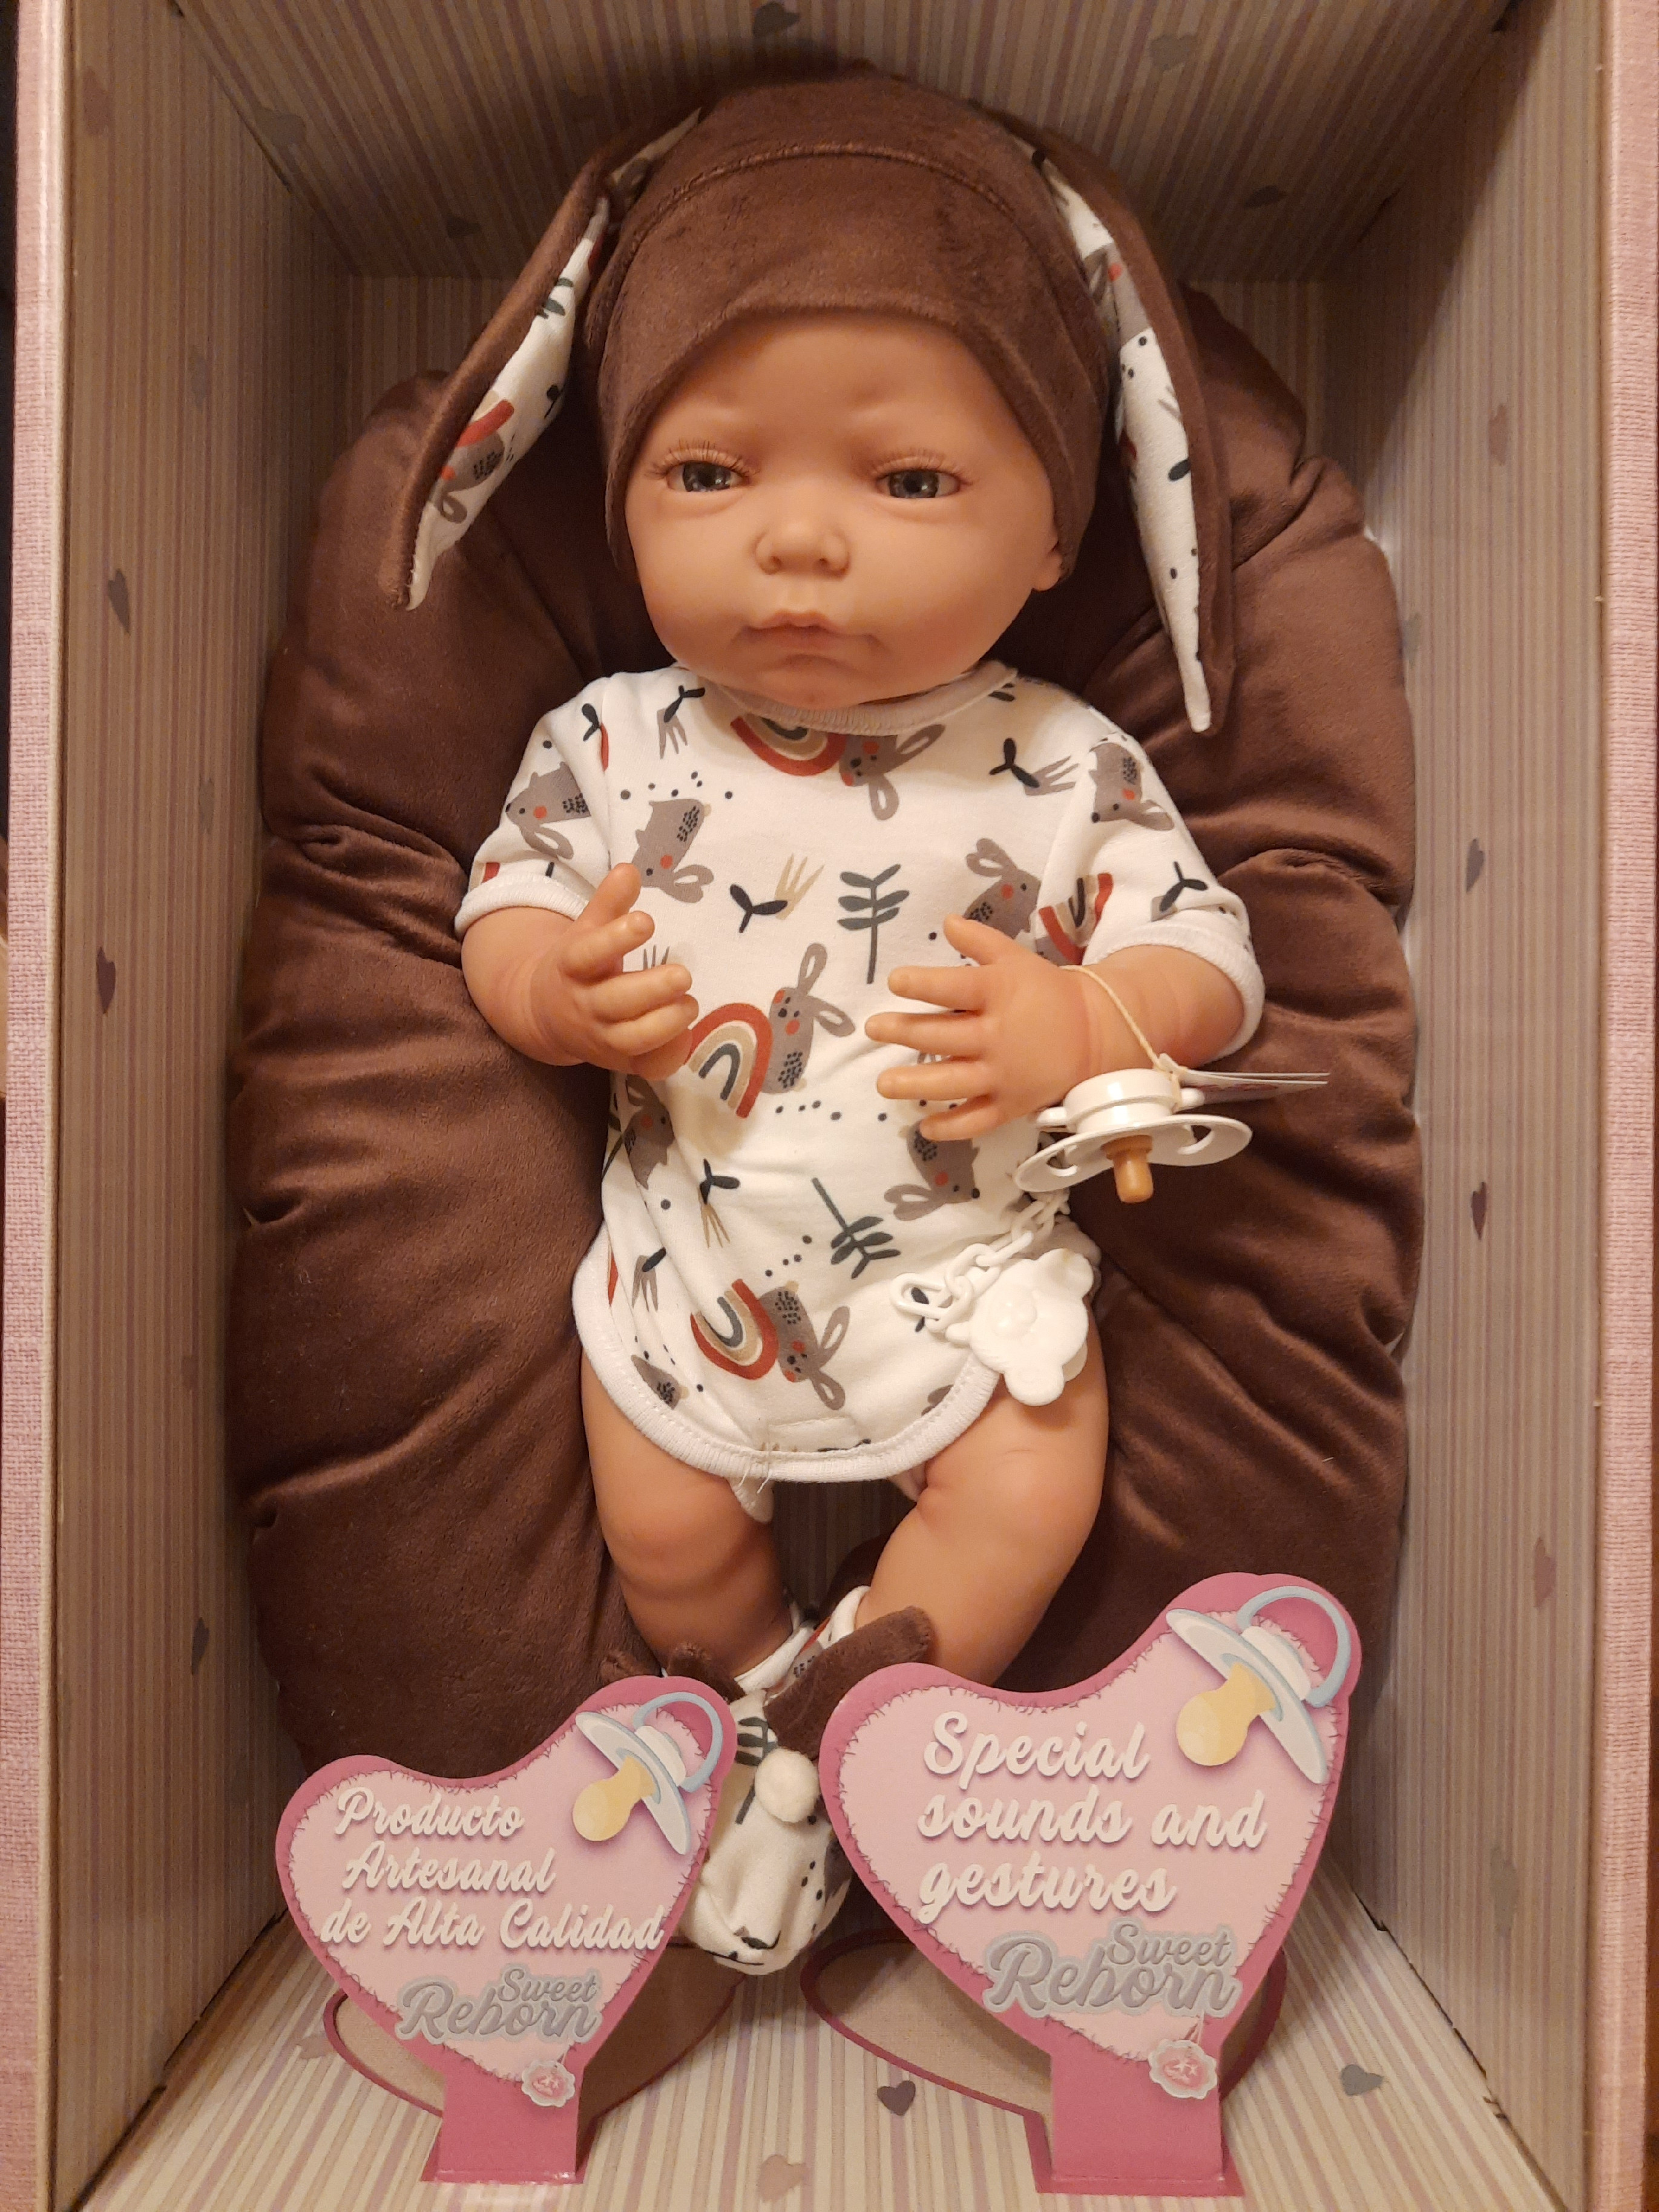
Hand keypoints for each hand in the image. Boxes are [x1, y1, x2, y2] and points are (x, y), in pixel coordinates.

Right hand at [532, 864, 698, 1078]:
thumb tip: (630, 870)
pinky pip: (646, 1067)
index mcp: (571, 967)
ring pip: (632, 1039)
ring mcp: (601, 1038)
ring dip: (665, 1024)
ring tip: (690, 1004)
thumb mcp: (585, 931)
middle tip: (683, 974)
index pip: (588, 953)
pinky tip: (688, 1036)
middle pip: (614, 1001)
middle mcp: (585, 1005)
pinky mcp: (620, 1061)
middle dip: (651, 990)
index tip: (647, 921)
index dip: (616, 939)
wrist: (544, 1016)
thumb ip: (607, 903)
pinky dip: (668, 1056)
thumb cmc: (578, 966)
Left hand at [864, 914, 1109, 1140]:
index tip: (895, 981)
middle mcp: (998, 1036)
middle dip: (904, 1031)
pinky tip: (923, 1126)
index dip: (923, 983)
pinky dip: (952, 1127)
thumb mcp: (1016, 958)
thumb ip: (980, 940)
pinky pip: (978, 1120)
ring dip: (915, 1084)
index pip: (955, 988)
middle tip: (873, 1028)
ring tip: (883, 1083)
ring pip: (953, 1082)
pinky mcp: (1011, 1104)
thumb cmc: (1045, 991)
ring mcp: (1004, 1074)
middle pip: (943, 1036)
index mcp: (999, 994)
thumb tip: (945, 921)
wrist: (1094, 1032)